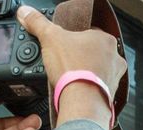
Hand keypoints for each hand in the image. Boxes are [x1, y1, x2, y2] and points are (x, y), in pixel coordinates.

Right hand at [17, 6, 126, 128]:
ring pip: (97, 70)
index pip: (88, 33)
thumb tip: (26, 13)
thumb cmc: (72, 70)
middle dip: (79, 57)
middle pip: (93, 52)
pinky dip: (88, 87)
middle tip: (65, 63)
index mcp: (105, 39)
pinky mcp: (112, 93)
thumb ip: (38, 23)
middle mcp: (115, 57)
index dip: (72, 40)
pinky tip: (77, 88)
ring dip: (85, 72)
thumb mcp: (49, 38)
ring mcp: (115, 76)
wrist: (82, 102)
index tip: (63, 47)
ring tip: (70, 76)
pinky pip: (98, 86)